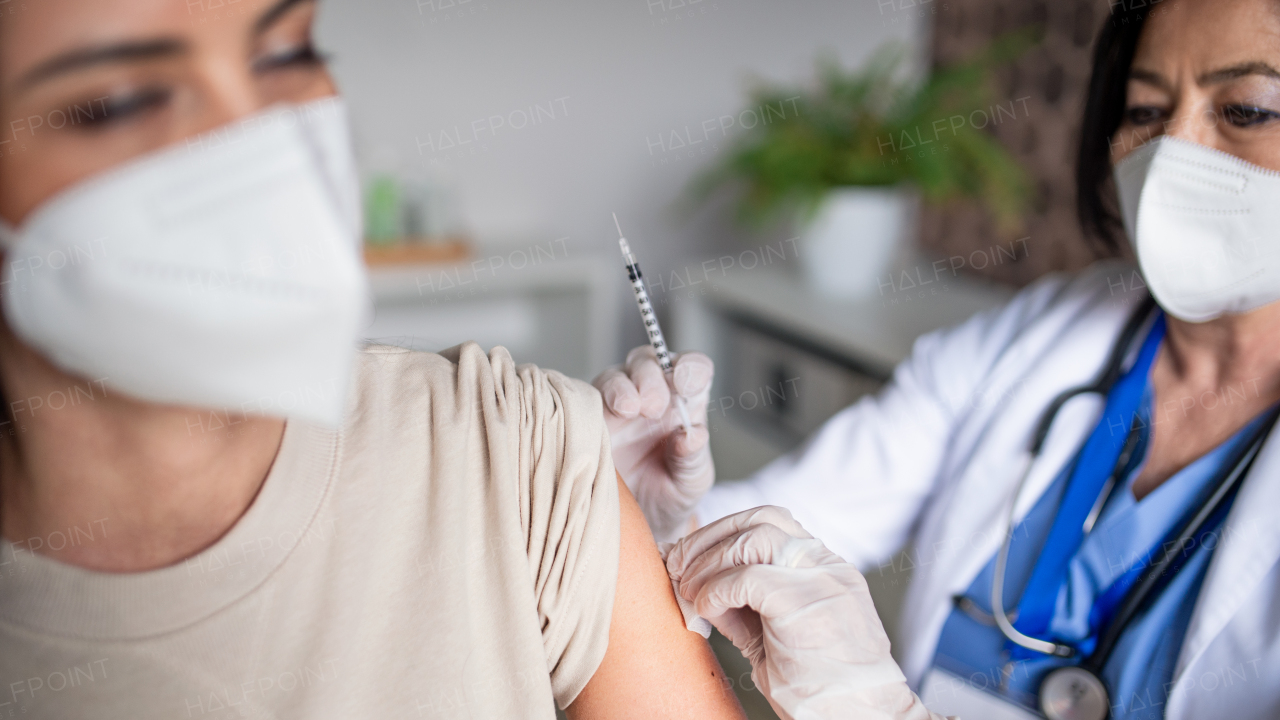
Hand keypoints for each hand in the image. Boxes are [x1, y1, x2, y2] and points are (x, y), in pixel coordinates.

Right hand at [593, 346, 713, 542]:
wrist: (638, 522)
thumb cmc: (671, 494)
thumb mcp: (692, 481)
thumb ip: (693, 457)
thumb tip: (691, 435)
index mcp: (685, 403)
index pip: (692, 367)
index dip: (691, 368)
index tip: (687, 384)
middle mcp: (651, 396)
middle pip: (648, 362)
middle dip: (651, 377)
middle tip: (654, 406)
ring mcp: (617, 406)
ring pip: (615, 376)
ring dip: (623, 387)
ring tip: (629, 409)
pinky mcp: (589, 420)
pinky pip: (584, 400)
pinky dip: (592, 403)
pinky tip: (601, 420)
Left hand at [667, 507, 948, 719]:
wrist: (864, 719)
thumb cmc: (819, 690)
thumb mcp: (777, 637)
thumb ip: (746, 606)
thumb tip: (695, 585)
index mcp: (824, 567)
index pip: (770, 522)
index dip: (722, 533)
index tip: (689, 558)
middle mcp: (827, 565)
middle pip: (760, 518)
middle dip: (708, 537)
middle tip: (676, 566)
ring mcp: (822, 579)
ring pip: (754, 537)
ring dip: (709, 561)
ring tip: (690, 592)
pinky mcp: (807, 603)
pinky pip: (747, 578)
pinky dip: (716, 590)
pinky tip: (706, 611)